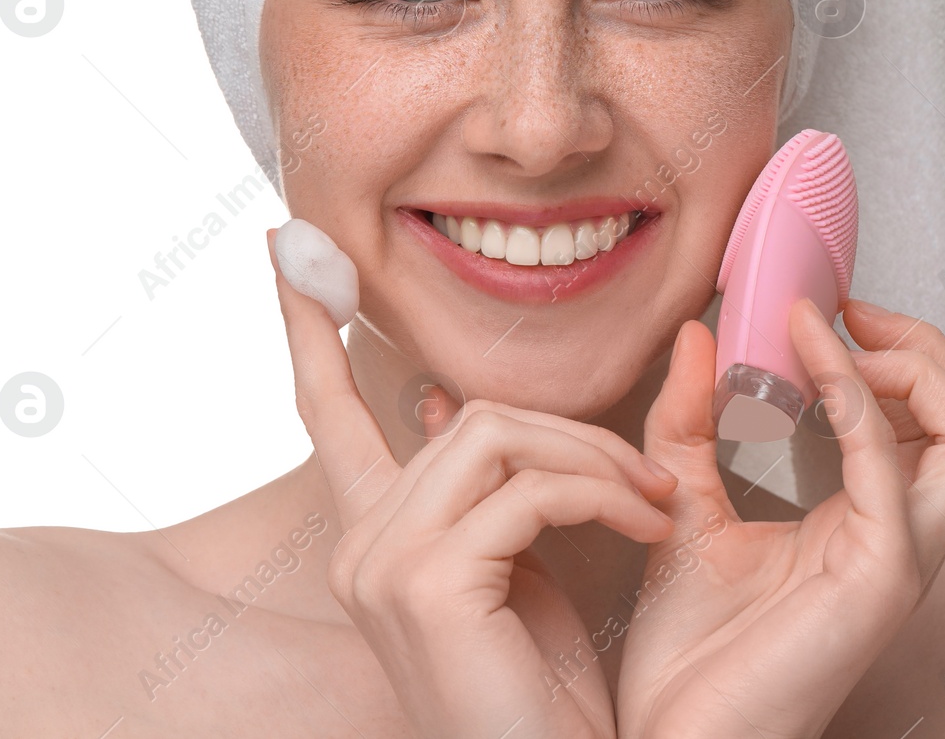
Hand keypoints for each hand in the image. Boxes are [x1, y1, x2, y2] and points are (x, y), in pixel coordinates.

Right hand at [266, 227, 680, 738]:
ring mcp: (384, 563)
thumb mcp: (515, 569)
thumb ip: (484, 485)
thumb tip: (449, 398)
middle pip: (472, 413)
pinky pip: (530, 490)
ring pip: (501, 435)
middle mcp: (362, 545)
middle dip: (575, 432)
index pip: (330, 410)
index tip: (290, 251)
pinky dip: (605, 499)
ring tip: (655, 508)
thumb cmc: (544, 693)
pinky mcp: (426, 584)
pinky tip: (647, 532)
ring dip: (598, 463)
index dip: (309, 328)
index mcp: (378, 536)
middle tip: (649, 478)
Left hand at [615, 298, 944, 738]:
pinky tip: (807, 355)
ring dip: (914, 365)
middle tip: (845, 312)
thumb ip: (689, 423)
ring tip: (837, 336)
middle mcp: (904, 538)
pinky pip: (892, 464)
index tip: (820, 311)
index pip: (938, 422)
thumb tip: (696, 335)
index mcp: (872, 523)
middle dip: (922, 346)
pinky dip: (855, 394)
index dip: (896, 352)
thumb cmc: (691, 654)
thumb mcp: (683, 508)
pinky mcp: (879, 576)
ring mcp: (902, 558)